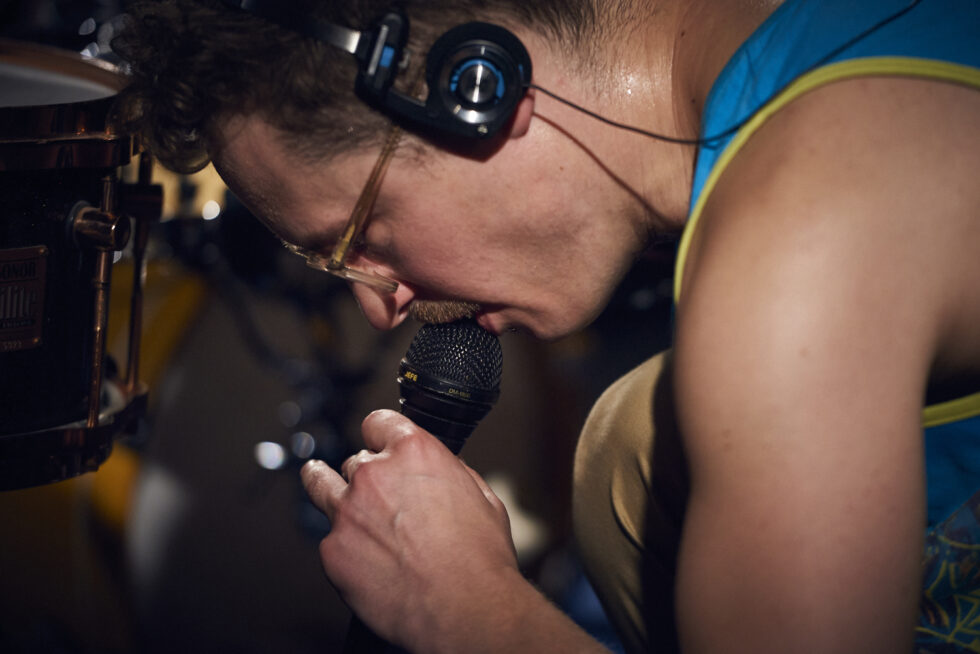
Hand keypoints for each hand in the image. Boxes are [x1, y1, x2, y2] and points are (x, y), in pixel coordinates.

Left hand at [301, 409, 518, 649]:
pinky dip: (343, 547)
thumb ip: (450, 474)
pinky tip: (363, 559)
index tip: (377, 441)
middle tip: (381, 497)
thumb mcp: (481, 497)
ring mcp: (348, 512)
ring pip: (321, 484)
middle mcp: (375, 475)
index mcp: (414, 452)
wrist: (464, 607)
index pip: (379, 422)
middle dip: (368, 476)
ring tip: (318, 478)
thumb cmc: (478, 559)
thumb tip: (441, 474)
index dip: (380, 433)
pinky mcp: (333, 550)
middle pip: (356, 460)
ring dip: (325, 484)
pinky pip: (330, 539)